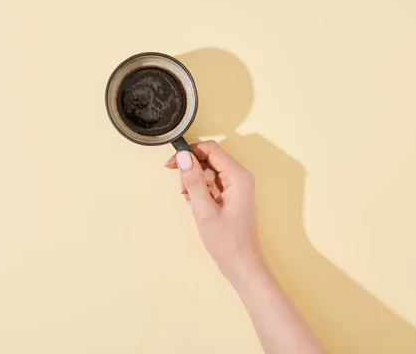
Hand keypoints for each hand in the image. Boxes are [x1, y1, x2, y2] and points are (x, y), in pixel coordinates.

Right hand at [165, 141, 265, 287]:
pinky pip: (211, 184)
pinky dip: (200, 191)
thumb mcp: (204, 210)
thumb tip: (183, 157)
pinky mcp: (232, 196)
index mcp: (238, 177)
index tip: (172, 165)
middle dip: (191, 170)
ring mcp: (236, 187)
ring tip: (190, 202)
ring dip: (194, 182)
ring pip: (208, 171)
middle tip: (183, 190)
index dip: (190, 152)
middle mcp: (240, 177)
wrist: (242, 265)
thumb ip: (193, 181)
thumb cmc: (227, 242)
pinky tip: (196, 206)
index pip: (211, 149)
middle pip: (209, 159)